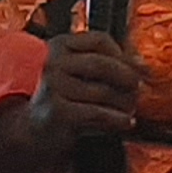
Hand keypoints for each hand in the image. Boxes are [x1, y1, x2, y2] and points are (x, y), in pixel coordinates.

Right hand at [0, 30, 144, 172]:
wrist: (29, 132)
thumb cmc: (59, 101)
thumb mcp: (75, 75)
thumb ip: (102, 64)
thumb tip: (142, 65)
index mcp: (58, 46)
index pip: (99, 40)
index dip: (124, 53)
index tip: (140, 68)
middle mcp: (53, 62)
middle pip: (103, 64)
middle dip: (128, 78)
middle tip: (139, 89)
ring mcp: (53, 86)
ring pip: (104, 92)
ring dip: (124, 103)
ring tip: (130, 109)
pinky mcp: (58, 110)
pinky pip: (98, 114)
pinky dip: (117, 120)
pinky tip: (126, 122)